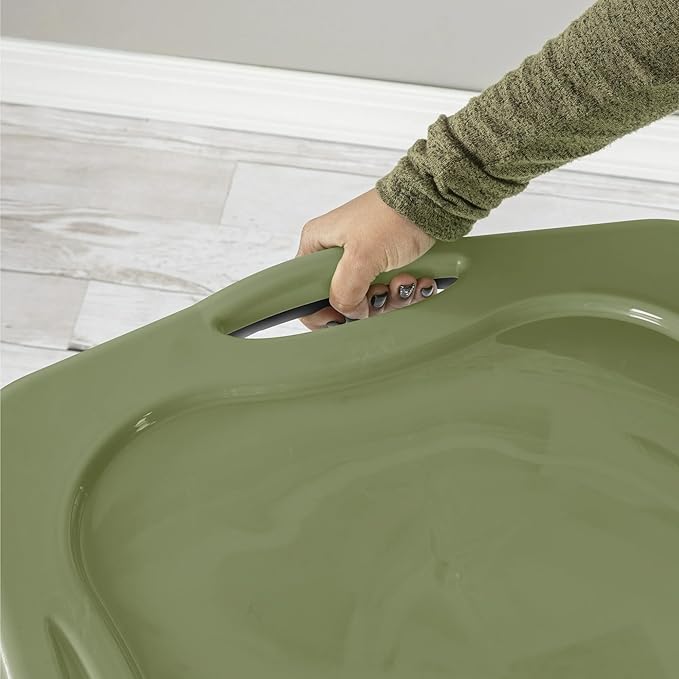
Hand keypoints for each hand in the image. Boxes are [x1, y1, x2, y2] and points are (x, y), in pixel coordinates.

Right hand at [296, 188, 436, 329]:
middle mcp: (337, 252)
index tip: (344, 319)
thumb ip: (345, 292)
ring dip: (394, 297)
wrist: (434, 200)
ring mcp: (364, 258)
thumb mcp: (361, 257)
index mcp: (318, 244)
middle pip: (343, 299)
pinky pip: (392, 291)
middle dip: (370, 303)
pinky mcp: (387, 262)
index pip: (305, 290)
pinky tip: (418, 281)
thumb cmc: (394, 216)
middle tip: (384, 292)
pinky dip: (407, 291)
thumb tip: (349, 313)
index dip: (322, 311)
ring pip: (371, 298)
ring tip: (406, 281)